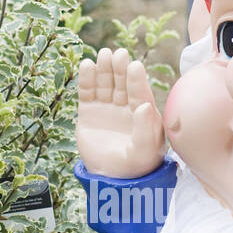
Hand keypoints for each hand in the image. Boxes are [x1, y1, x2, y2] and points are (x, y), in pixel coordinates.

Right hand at [77, 47, 164, 178]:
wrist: (111, 177)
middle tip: (118, 54)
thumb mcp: (144, 150)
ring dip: (104, 69)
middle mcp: (125, 106)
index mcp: (143, 112)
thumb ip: (146, 129)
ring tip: (103, 55)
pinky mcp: (88, 110)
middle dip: (120, 68)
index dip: (136, 80)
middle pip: (122, 82)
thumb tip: (145, 106)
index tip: (134, 66)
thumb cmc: (135, 164)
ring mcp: (106, 106)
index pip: (139, 92)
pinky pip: (87, 92)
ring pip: (104, 83)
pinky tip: (87, 65)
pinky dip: (86, 79)